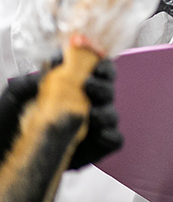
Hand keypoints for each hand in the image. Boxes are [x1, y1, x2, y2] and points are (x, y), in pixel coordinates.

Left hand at [0, 58, 122, 169]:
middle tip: (89, 85)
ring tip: (92, 114)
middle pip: (109, 90)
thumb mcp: (15, 98)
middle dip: (104, 86)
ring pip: (113, 114)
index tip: (96, 63)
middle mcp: (84, 106)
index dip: (101, 65)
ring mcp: (91, 129)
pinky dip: (111, 136)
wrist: (4, 157)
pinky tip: (99, 134)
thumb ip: (32, 81)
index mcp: (71, 89)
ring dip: (107, 111)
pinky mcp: (94, 150)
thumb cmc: (8, 126)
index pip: (96, 71)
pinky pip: (114, 140)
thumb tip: (52, 67)